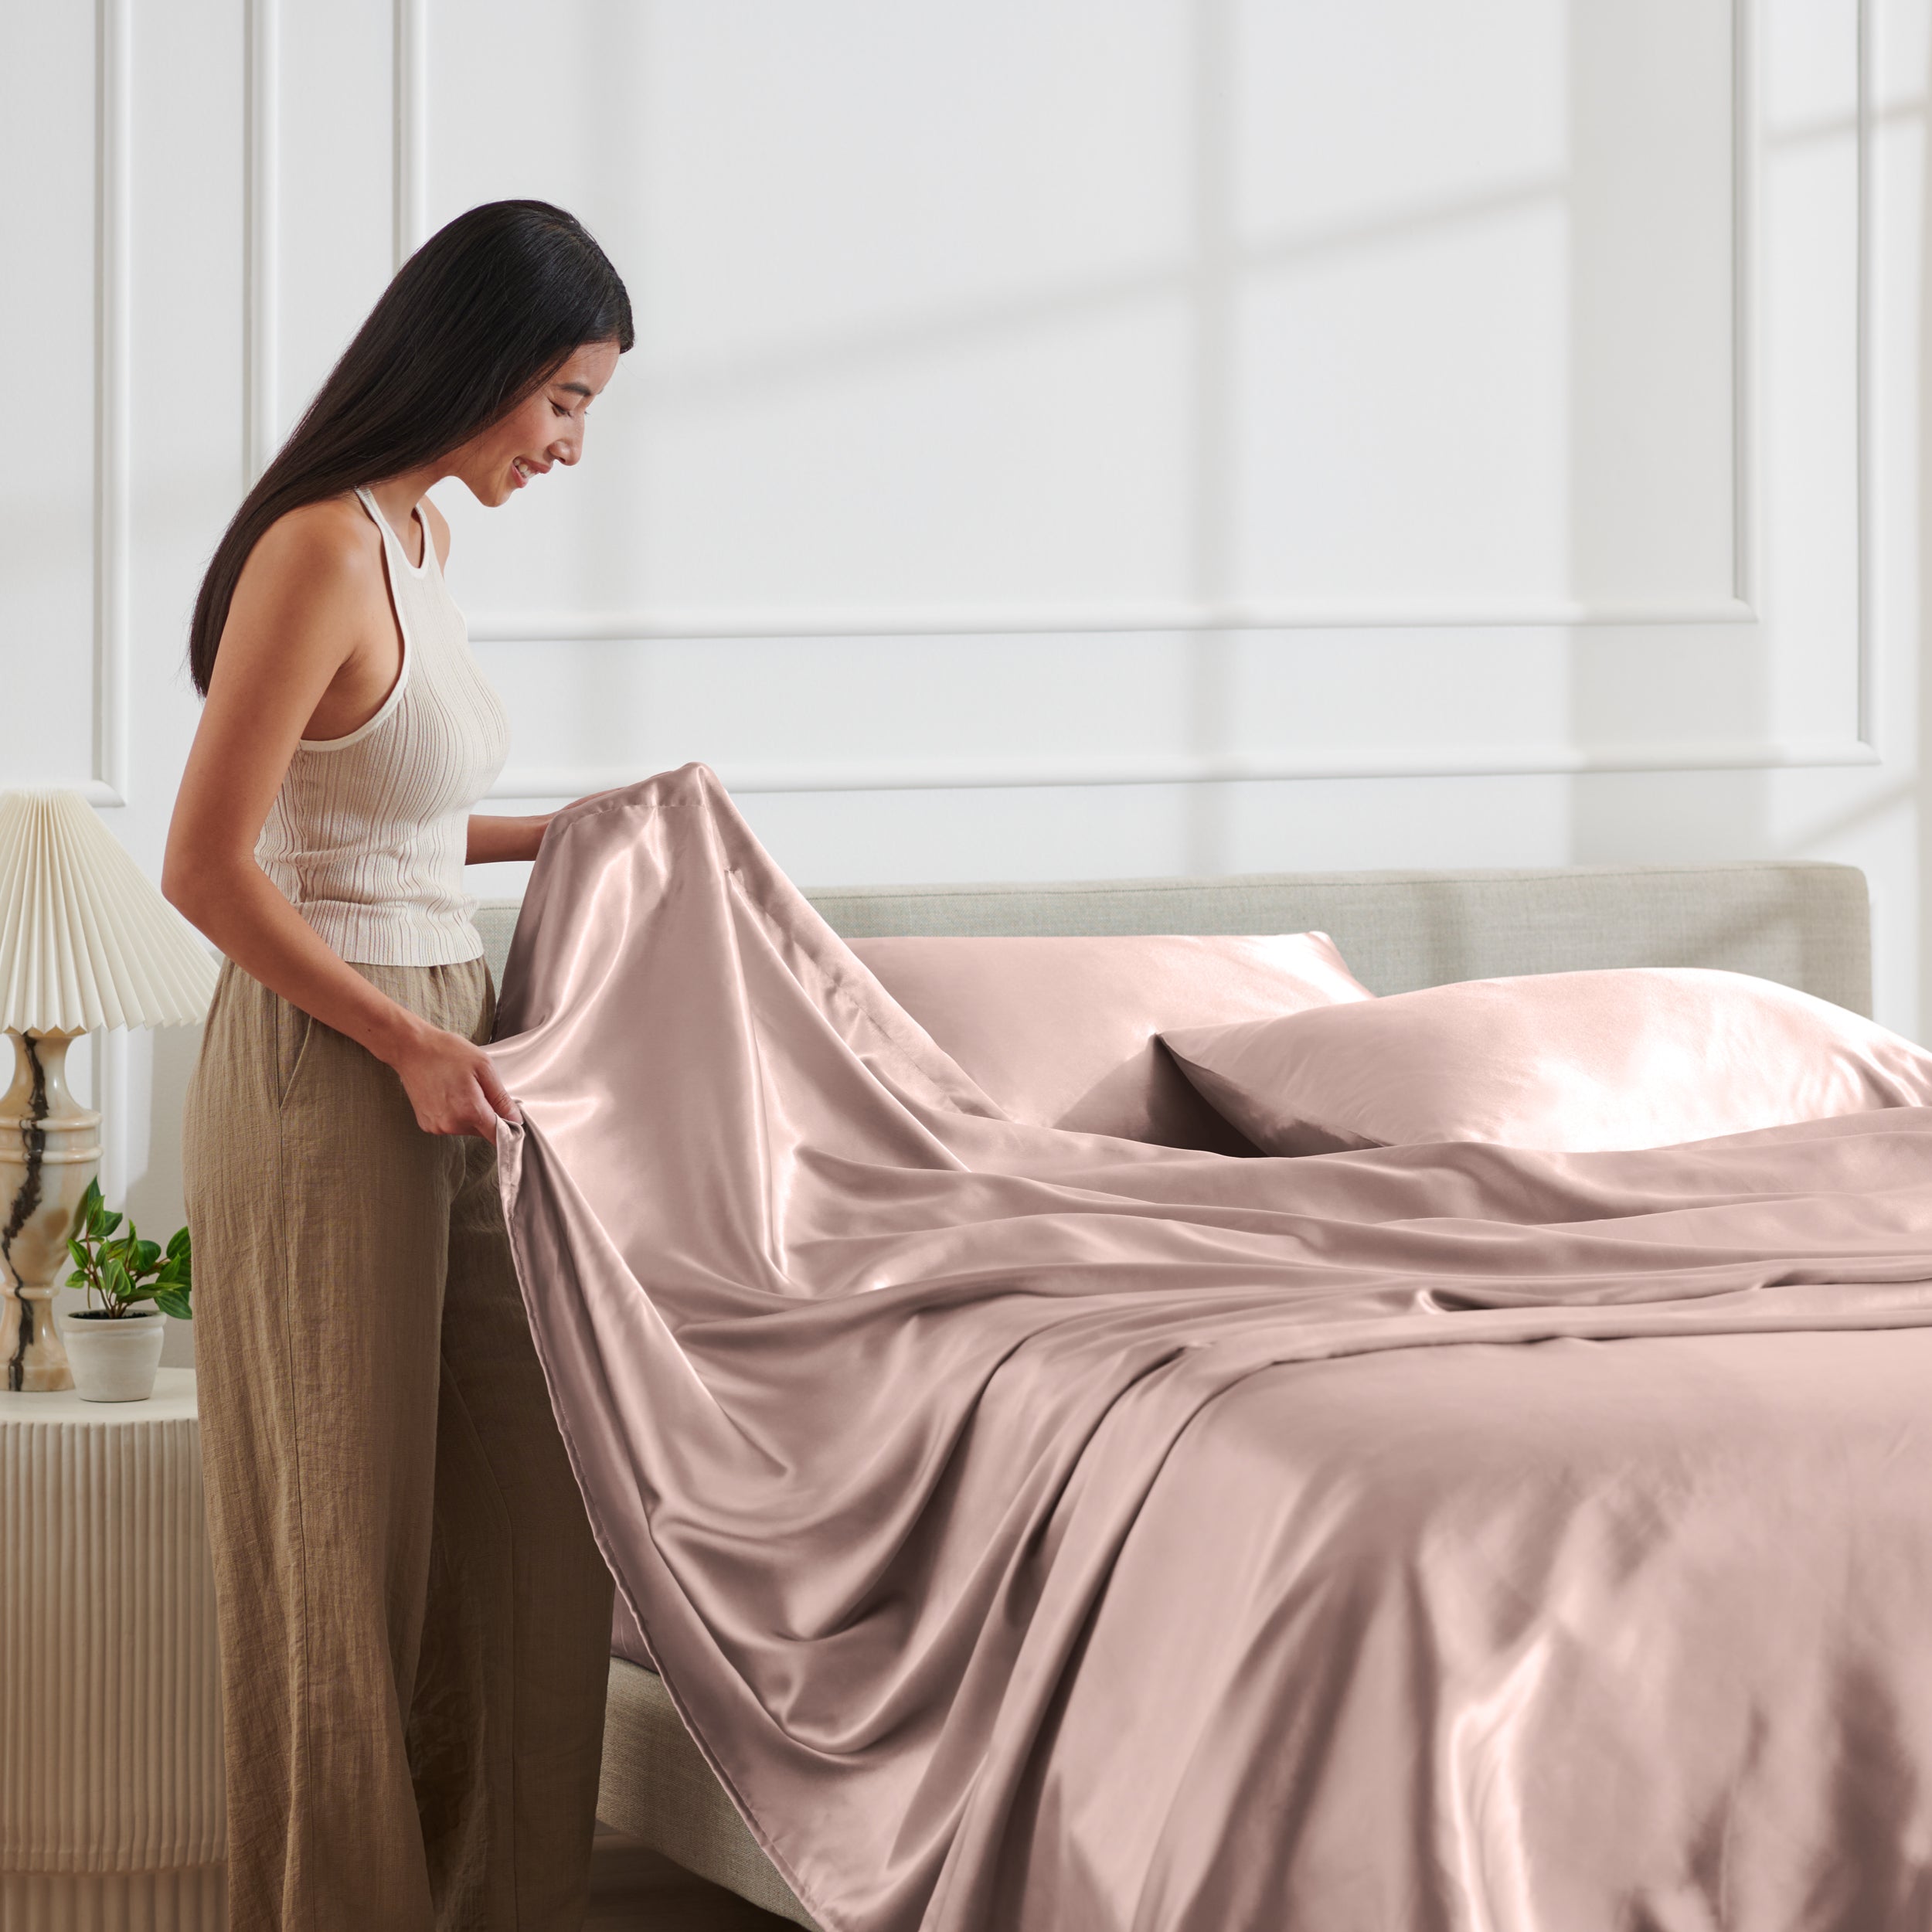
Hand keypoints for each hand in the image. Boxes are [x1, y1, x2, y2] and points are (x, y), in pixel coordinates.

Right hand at [390, 1023, 522, 1139]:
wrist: (411, 1049)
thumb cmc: (446, 1052)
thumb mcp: (484, 1067)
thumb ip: (501, 1098)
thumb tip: (515, 1119)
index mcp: (469, 1111)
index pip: (498, 1136)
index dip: (508, 1128)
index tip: (509, 1116)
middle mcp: (451, 1124)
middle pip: (482, 1131)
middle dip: (487, 1115)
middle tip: (479, 1089)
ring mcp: (437, 1126)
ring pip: (466, 1128)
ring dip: (470, 1114)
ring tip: (460, 1089)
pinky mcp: (426, 1124)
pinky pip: (451, 1125)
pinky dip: (454, 1114)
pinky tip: (448, 1094)